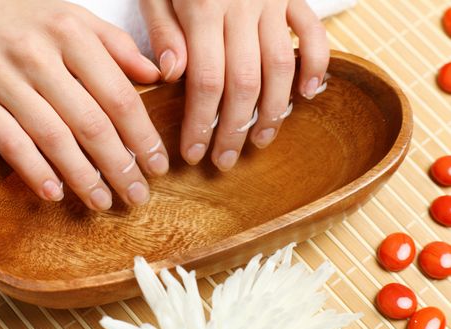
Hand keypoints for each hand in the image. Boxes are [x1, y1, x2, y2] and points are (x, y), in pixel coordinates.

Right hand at [0, 0, 167, 209]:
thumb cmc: (22, 21)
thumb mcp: (73, 18)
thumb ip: (117, 45)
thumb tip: (158, 75)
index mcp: (72, 33)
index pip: (119, 95)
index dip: (143, 136)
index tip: (158, 165)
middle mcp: (39, 55)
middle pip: (91, 123)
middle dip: (120, 165)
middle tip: (137, 195)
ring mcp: (3, 79)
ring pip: (54, 138)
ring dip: (83, 177)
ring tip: (103, 202)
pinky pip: (10, 143)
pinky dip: (35, 171)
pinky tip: (56, 193)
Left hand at [140, 0, 328, 169]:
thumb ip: (163, 29)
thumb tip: (172, 75)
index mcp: (203, 9)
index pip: (205, 81)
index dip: (201, 123)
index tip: (194, 154)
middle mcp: (242, 10)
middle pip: (244, 83)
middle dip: (234, 129)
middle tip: (225, 160)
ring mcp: (273, 4)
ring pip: (280, 67)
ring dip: (273, 111)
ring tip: (261, 141)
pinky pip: (314, 33)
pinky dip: (317, 65)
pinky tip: (310, 95)